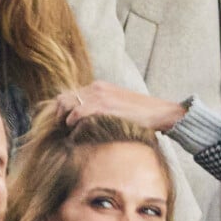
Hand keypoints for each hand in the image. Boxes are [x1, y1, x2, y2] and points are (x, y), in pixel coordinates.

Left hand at [55, 81, 185, 130]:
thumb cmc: (141, 114)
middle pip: (64, 98)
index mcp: (99, 86)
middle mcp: (97, 88)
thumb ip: (103, 108)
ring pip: (68, 105)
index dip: (63, 109)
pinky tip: (75, 133)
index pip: (70, 94)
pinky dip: (73, 124)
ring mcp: (99, 96)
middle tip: (62, 130)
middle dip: (59, 114)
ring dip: (64, 120)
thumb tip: (86, 122)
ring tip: (68, 133)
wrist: (160, 112)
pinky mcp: (104, 106)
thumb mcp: (118, 105)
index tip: (63, 123)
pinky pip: (78, 114)